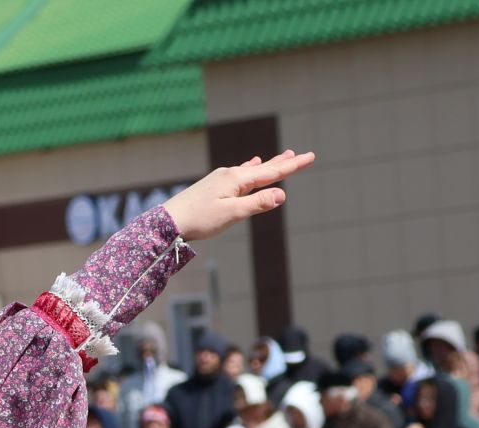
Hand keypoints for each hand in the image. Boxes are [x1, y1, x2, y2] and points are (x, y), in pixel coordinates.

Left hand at [163, 151, 314, 241]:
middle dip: (284, 162)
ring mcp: (220, 179)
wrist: (168, 222)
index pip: (271, 172)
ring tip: (282, 156)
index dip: (292, 166)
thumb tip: (282, 194)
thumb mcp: (231, 214)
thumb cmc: (199, 220)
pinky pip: (238, 174)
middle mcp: (230, 175)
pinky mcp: (213, 186)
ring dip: (269, 164)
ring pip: (251, 170)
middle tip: (303, 154)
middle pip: (263, 168)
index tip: (310, 156)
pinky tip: (250, 165)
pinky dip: (250, 169)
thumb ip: (257, 203)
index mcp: (237, 180)